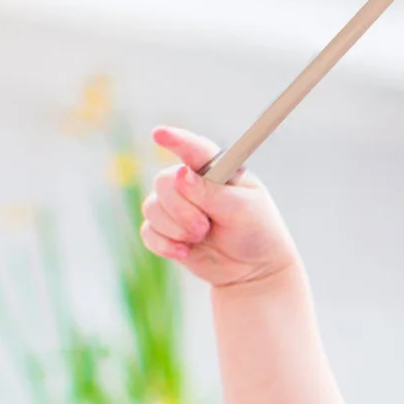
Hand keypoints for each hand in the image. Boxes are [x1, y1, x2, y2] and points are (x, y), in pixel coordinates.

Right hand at [139, 126, 301, 289]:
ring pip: (152, 207)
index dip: (175, 140)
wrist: (255, 269)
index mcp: (214, 169)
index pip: (193, 149)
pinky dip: (164, 244)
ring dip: (176, 228)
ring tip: (201, 238)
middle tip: (205, 227)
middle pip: (164, 182)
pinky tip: (184, 252)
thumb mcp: (243, 210)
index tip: (160, 135)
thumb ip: (212, 193)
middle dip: (182, 209)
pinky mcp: (167, 231)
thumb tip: (181, 175)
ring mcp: (175, 207)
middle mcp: (190, 183)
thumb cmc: (256, 232)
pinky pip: (148, 232)